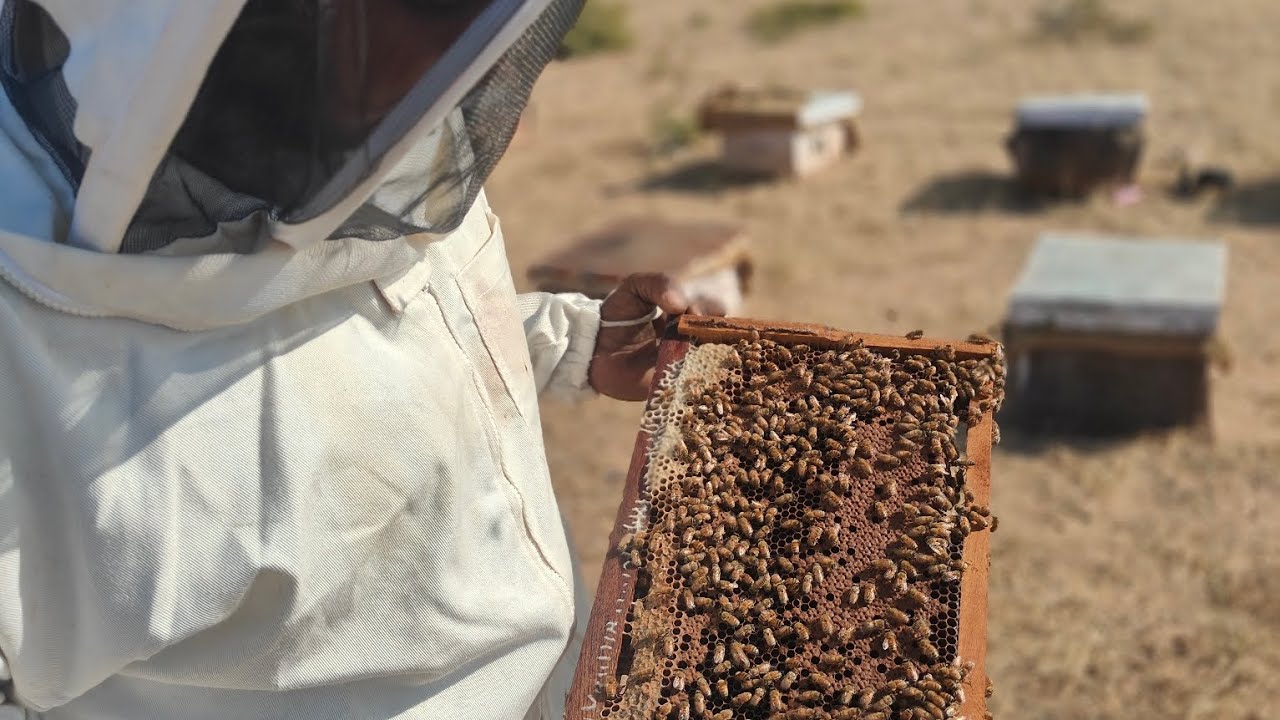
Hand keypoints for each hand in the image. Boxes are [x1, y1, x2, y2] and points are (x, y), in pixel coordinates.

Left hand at [588, 273, 725, 400]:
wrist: (591, 345)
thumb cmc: (616, 313)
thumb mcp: (635, 287)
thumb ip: (659, 284)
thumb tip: (681, 304)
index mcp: (686, 315)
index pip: (714, 310)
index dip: (709, 309)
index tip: (692, 310)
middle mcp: (691, 340)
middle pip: (718, 337)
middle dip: (711, 332)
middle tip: (690, 331)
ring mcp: (684, 364)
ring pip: (710, 362)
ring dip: (706, 357)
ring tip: (688, 351)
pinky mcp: (672, 386)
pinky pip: (692, 386)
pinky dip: (695, 380)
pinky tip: (685, 372)